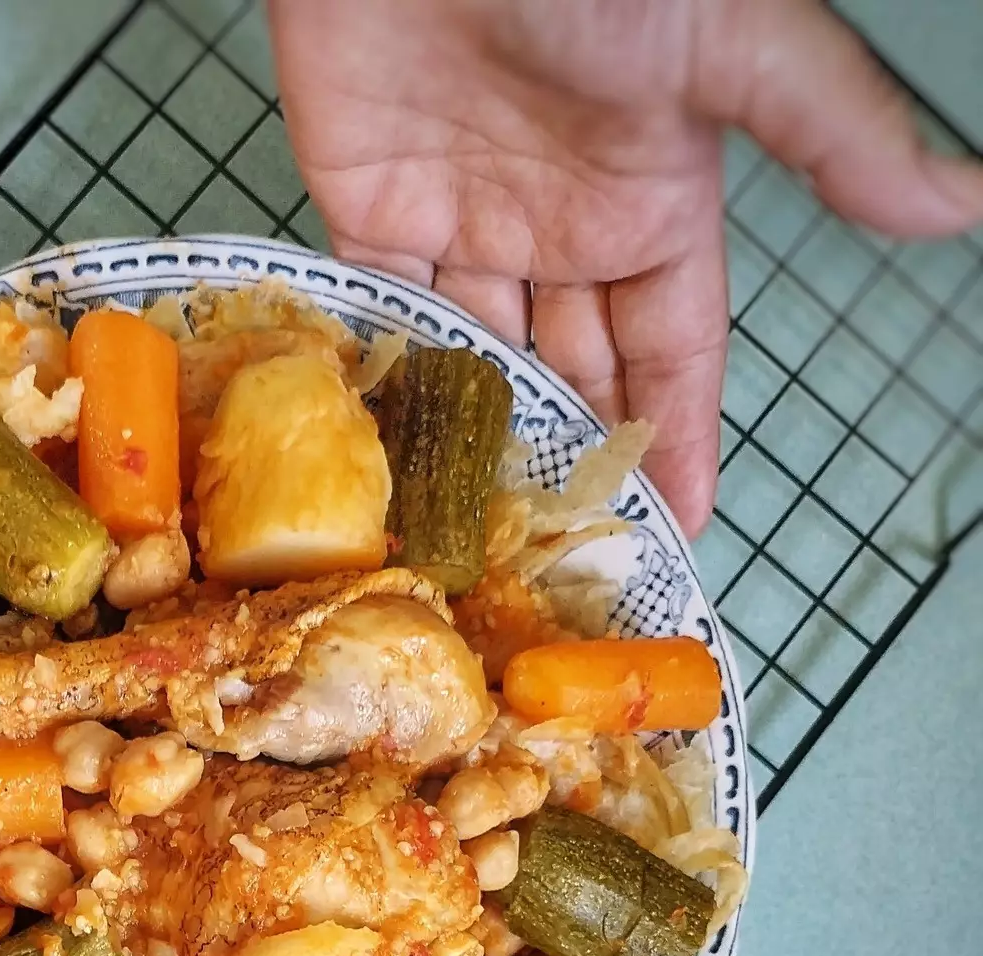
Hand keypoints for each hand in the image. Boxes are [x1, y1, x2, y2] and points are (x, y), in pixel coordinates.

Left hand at [270, 0, 982, 531]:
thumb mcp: (732, 48)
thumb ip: (831, 133)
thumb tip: (961, 200)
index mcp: (652, 202)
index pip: (672, 352)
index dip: (674, 438)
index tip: (675, 526)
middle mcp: (560, 228)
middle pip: (574, 375)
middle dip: (577, 462)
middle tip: (570, 563)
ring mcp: (464, 225)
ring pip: (479, 365)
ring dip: (483, 446)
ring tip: (486, 541)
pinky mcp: (372, 215)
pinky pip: (385, 323)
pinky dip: (394, 388)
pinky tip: (402, 462)